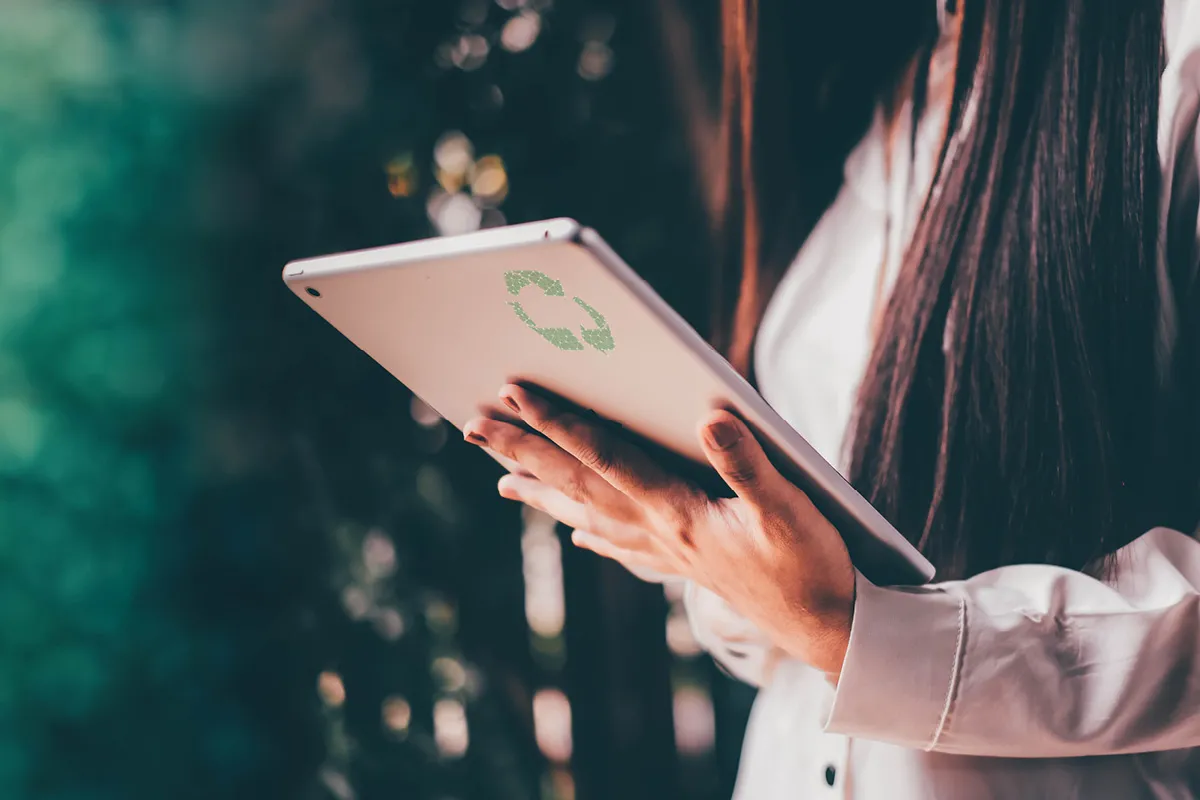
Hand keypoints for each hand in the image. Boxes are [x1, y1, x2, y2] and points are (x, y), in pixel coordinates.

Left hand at [462, 384, 856, 678]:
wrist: (827, 628)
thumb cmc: (812, 566)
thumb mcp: (791, 510)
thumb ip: (750, 464)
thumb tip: (709, 418)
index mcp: (678, 512)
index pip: (605, 458)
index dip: (559, 423)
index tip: (515, 393)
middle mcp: (659, 531)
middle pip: (577, 484)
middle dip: (523, 452)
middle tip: (474, 426)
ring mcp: (665, 551)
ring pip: (588, 514)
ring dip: (542, 491)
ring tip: (500, 476)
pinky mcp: (681, 562)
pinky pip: (618, 543)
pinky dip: (588, 531)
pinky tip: (574, 531)